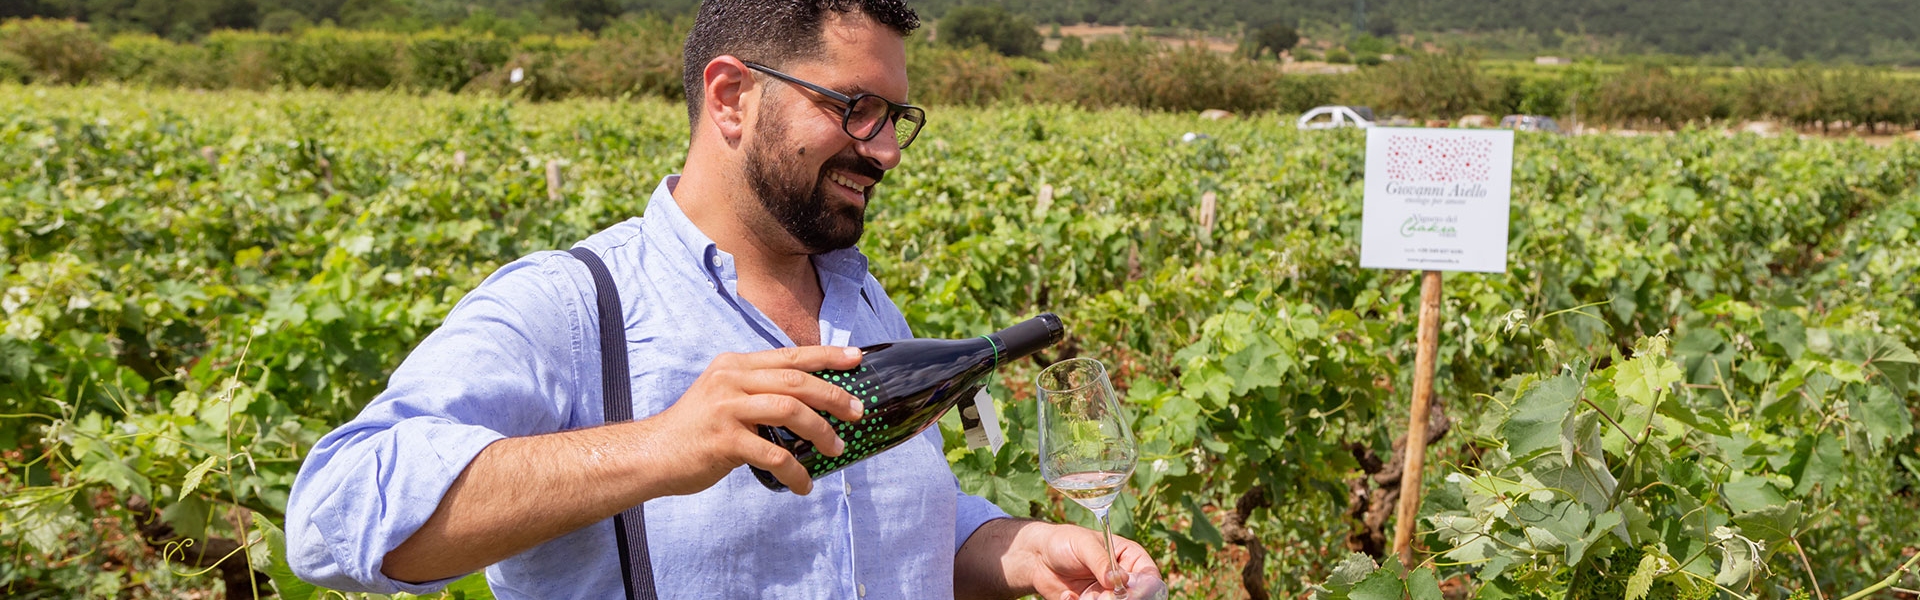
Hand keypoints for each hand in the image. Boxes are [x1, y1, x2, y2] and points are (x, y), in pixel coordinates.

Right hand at [642, 346, 865, 495]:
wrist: (652, 455)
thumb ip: (756, 390)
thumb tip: (805, 401)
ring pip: (789, 410)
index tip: (856, 357)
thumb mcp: (723, 396)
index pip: (789, 355)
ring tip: (836, 448)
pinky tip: (803, 484)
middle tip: (857, 413)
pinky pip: (772, 453)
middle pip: (795, 381)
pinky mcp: (723, 440)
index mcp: (735, 366)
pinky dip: (794, 470)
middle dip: (833, 396)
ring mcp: (726, 409)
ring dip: (820, 431)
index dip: (826, 356)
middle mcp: (730, 380)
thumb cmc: (695, 431)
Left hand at [958, 520, 1161, 599]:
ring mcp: (1108, 594)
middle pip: (1135, 597)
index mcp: (1130, 557)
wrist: (1037, 558)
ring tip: (1081, 596)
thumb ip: (1101, 561)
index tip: (1126, 593)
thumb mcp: (1083, 545)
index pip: (1150, 576)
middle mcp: (1123, 579)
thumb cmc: (1064, 542)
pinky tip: (1067, 595)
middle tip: (1099, 597)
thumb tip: (1118, 580)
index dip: (1144, 588)